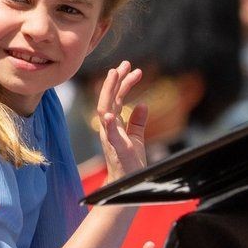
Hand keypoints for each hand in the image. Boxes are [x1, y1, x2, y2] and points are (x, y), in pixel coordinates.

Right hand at [97, 61, 147, 181]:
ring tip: (115, 74)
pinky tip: (109, 115)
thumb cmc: (130, 162)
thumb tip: (142, 104)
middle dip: (115, 80)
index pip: (116, 99)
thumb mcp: (137, 138)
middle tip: (125, 63)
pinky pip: (109, 135)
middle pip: (108, 98)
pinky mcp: (115, 149)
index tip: (133, 69)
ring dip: (108, 92)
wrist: (127, 183)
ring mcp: (109, 136)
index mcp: (113, 124)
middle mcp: (108, 127)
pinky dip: (108, 125)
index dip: (123, 83)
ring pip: (105, 109)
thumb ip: (137, 121)